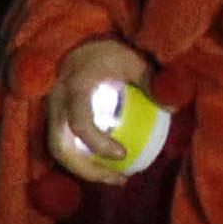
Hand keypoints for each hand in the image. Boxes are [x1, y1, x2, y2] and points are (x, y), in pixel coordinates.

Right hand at [45, 39, 153, 180]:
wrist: (79, 43)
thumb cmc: (109, 51)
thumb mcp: (132, 61)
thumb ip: (150, 81)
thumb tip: (172, 108)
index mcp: (74, 88)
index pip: (79, 124)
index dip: (98, 145)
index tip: (123, 154)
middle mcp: (55, 103)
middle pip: (60, 148)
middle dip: (88, 171)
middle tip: (119, 179)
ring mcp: (50, 112)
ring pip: (58, 151)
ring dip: (84, 170)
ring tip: (114, 178)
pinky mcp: (53, 119)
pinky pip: (62, 145)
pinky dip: (81, 161)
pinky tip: (104, 167)